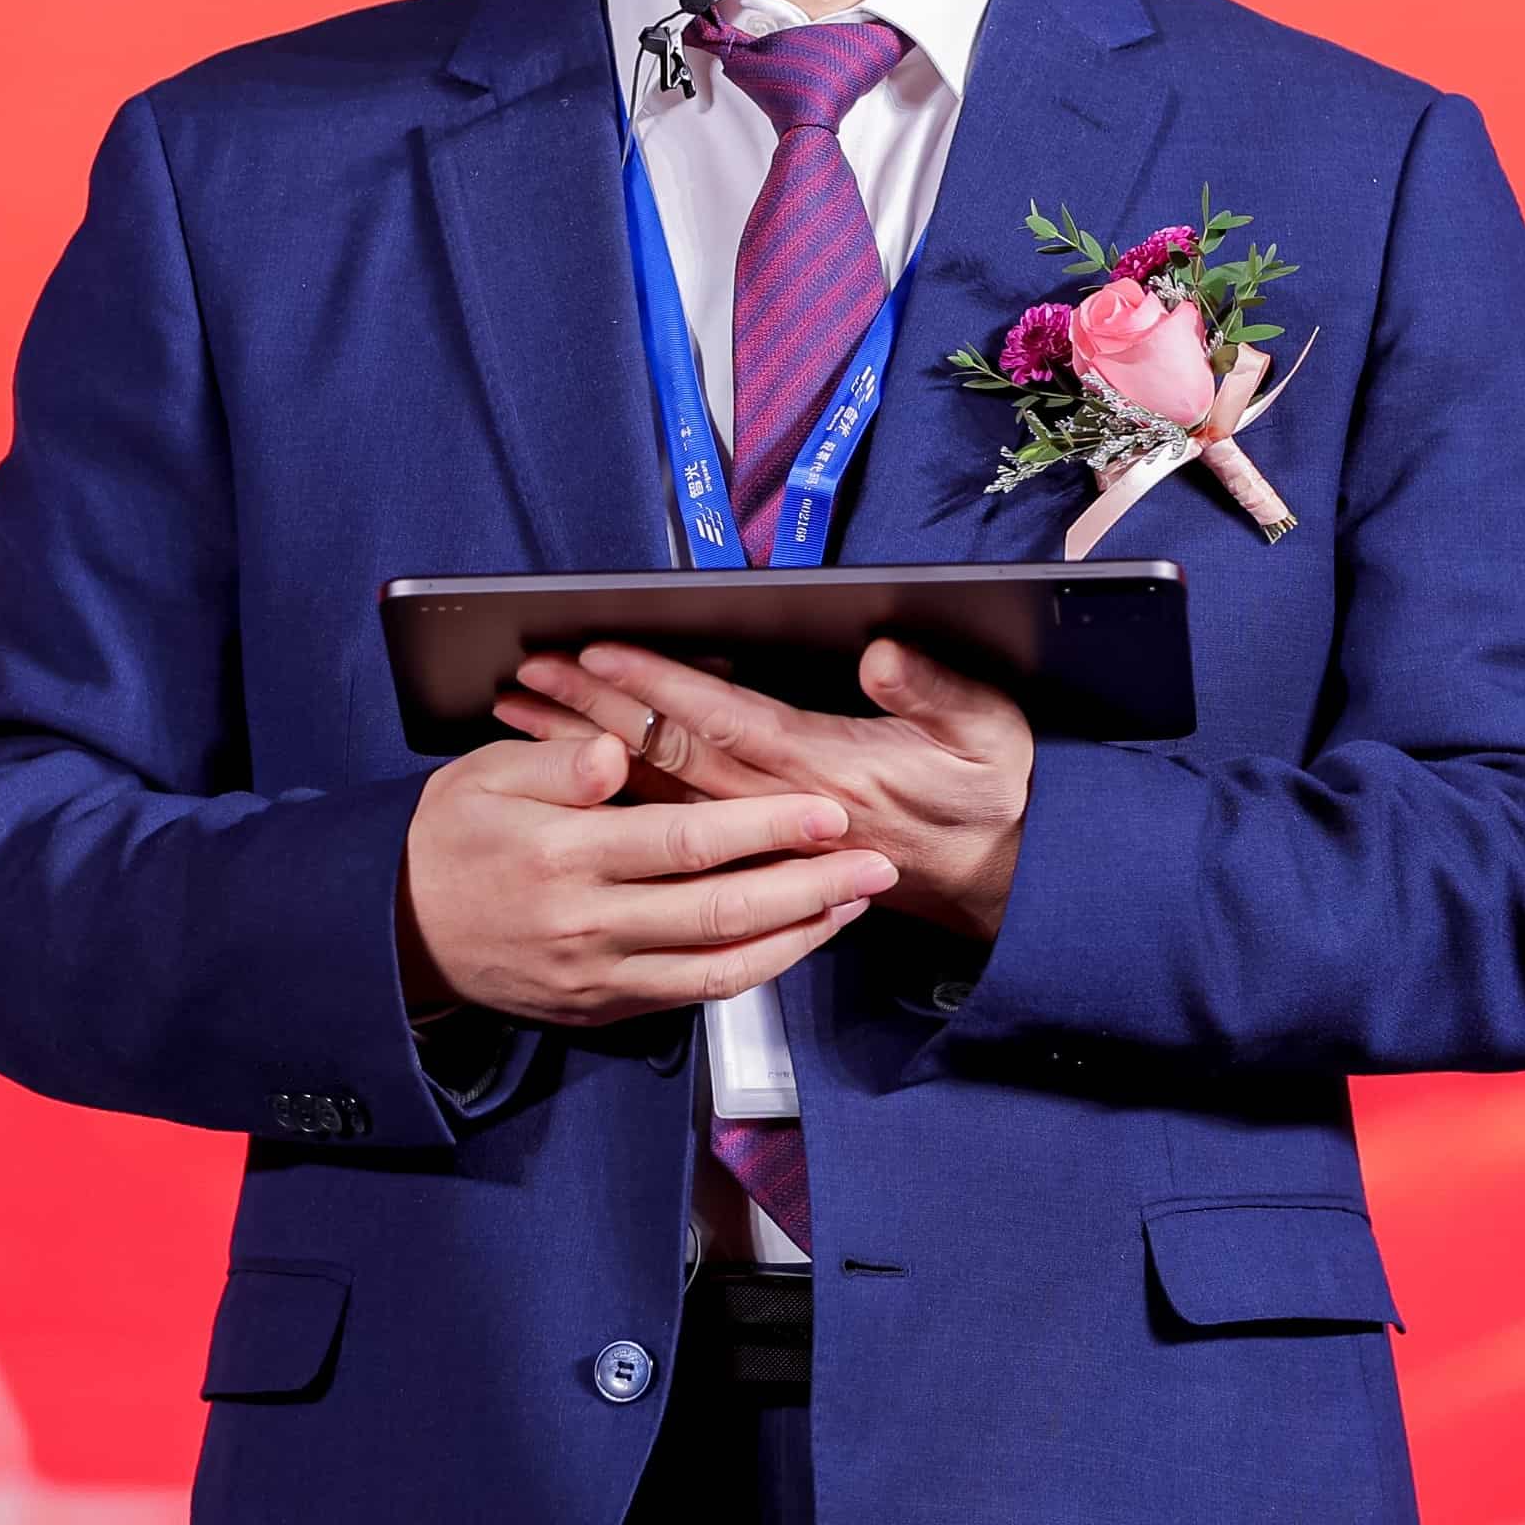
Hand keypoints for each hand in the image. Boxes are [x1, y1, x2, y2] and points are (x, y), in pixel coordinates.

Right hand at [399, 729, 892, 1025]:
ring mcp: (598, 978)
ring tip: (852, 904)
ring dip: (797, 938)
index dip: (765, 827)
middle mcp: (589, 927)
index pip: (686, 842)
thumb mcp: (485, 777)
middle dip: (810, 889)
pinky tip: (792, 939)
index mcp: (563, 857)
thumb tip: (618, 753)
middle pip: (722, 912)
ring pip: (720, 968)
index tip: (826, 811)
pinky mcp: (602, 1010)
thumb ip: (558, 765)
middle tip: (875, 864)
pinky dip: (752, 970)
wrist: (392, 931)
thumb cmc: (447, 837)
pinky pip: (693, 996)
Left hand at [498, 637, 1030, 941]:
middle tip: (528, 674)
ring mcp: (764, 838)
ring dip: (585, 752)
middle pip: (668, 757)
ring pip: (656, 793)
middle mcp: (782, 807)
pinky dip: (615, 795)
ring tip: (522, 713)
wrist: (1001, 874)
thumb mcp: (986, 730)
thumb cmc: (988, 794)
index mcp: (828, 769)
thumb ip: (935, 691)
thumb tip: (885, 653)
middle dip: (592, 712)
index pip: (723, 721)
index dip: (659, 684)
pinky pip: (670, 828)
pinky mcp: (758, 856)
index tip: (599, 650)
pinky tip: (570, 772)